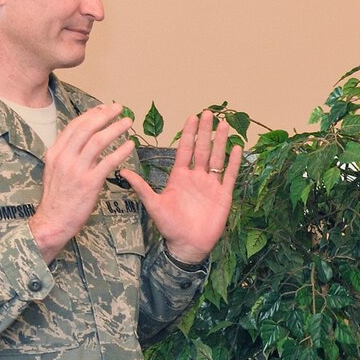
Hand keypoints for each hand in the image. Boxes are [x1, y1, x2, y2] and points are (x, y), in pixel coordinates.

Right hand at [30, 102, 137, 263]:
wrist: (54, 221)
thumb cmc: (58, 198)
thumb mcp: (54, 171)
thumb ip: (66, 155)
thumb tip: (79, 142)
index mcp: (55, 152)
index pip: (75, 126)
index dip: (92, 114)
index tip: (104, 108)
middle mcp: (64, 157)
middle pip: (87, 128)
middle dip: (105, 115)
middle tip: (120, 108)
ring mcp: (76, 169)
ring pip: (98, 141)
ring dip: (115, 129)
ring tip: (128, 123)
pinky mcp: (89, 183)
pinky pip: (108, 162)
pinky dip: (120, 151)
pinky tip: (130, 146)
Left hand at [125, 110, 242, 265]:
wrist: (187, 245)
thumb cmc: (170, 227)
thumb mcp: (153, 204)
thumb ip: (142, 187)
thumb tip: (123, 170)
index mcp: (180, 176)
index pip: (185, 150)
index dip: (189, 134)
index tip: (192, 117)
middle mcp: (196, 178)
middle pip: (202, 149)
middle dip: (206, 132)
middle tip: (210, 114)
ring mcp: (211, 186)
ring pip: (216, 159)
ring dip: (220, 142)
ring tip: (225, 125)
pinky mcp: (223, 196)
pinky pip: (229, 176)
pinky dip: (233, 163)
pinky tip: (236, 148)